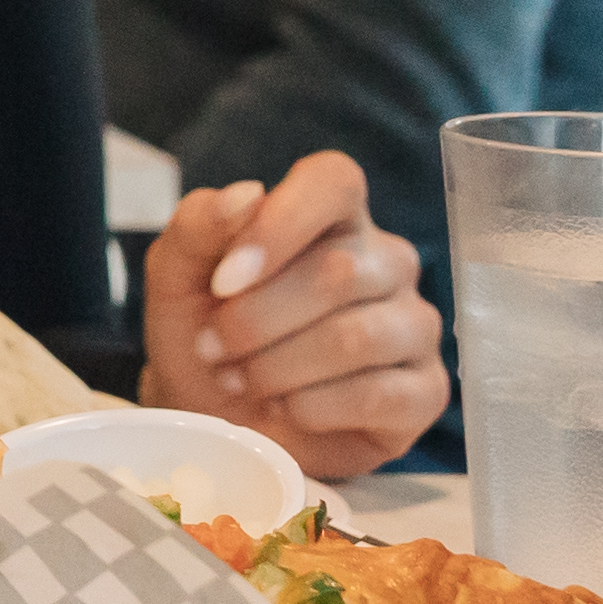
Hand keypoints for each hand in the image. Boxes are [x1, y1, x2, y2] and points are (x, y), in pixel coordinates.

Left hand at [141, 149, 446, 479]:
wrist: (214, 421)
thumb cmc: (202, 334)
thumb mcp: (176, 276)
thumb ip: (199, 225)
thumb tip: (247, 194)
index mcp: (331, 217)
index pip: (334, 182)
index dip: (278, 228)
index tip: (223, 282)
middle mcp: (386, 262)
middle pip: (337, 272)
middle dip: (254, 321)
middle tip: (212, 349)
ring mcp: (414, 325)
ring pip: (356, 338)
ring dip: (276, 368)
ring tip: (240, 380)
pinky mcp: (426, 391)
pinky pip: (377, 395)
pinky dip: (311, 408)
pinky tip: (286, 408)